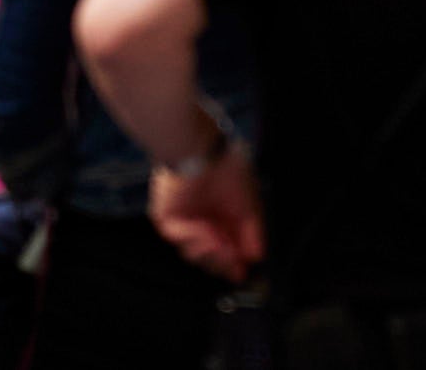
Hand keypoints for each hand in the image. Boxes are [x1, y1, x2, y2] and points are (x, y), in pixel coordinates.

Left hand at [149, 149, 263, 279]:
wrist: (201, 150)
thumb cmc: (228, 169)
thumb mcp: (250, 204)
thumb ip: (253, 231)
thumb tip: (257, 256)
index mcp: (224, 220)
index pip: (228, 252)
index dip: (235, 265)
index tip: (243, 274)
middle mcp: (205, 223)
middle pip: (211, 259)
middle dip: (223, 264)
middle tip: (234, 264)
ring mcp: (185, 223)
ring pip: (194, 254)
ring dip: (210, 252)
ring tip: (221, 242)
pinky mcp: (168, 220)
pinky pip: (179, 239)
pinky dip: (195, 238)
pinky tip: (207, 230)